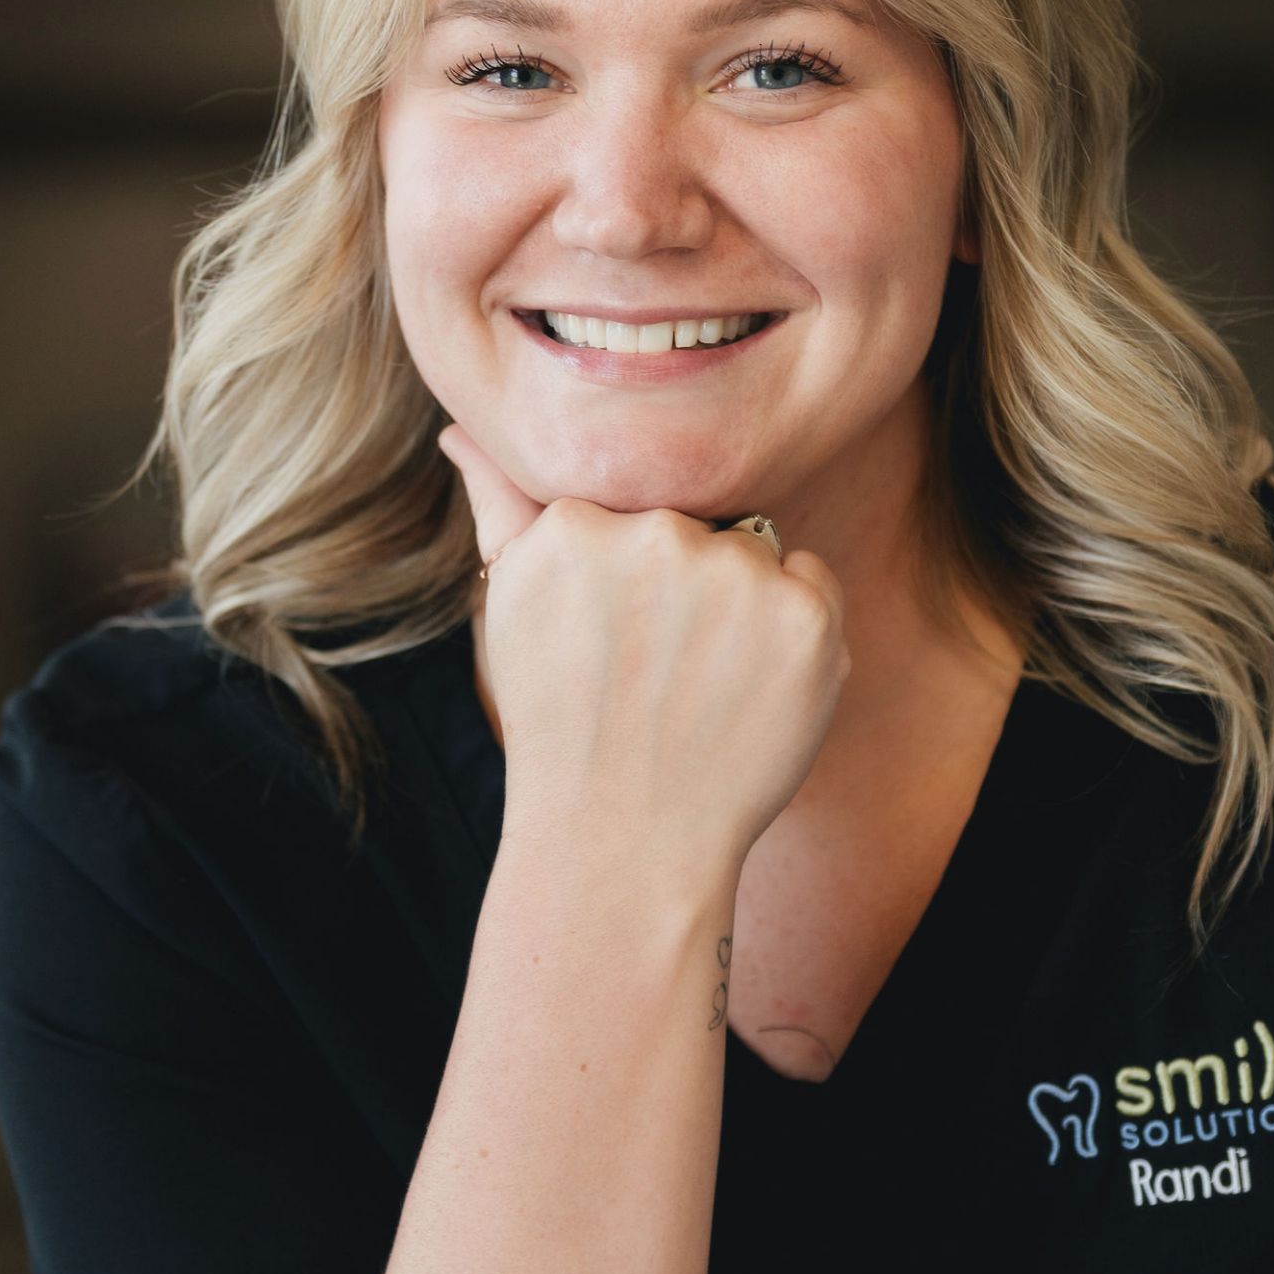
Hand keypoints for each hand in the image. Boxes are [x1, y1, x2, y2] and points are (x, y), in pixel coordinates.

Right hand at [438, 423, 849, 870]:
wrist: (625, 844)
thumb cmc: (563, 724)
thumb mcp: (512, 607)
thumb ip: (499, 504)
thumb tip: (461, 429)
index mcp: (578, 520)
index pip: (633, 506)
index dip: (629, 580)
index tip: (613, 643)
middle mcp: (658, 534)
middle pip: (696, 525)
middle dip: (685, 586)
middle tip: (655, 675)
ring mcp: (737, 575)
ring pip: (755, 550)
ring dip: (741, 606)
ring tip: (697, 689)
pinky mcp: (805, 617)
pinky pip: (812, 581)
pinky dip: (795, 630)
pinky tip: (748, 690)